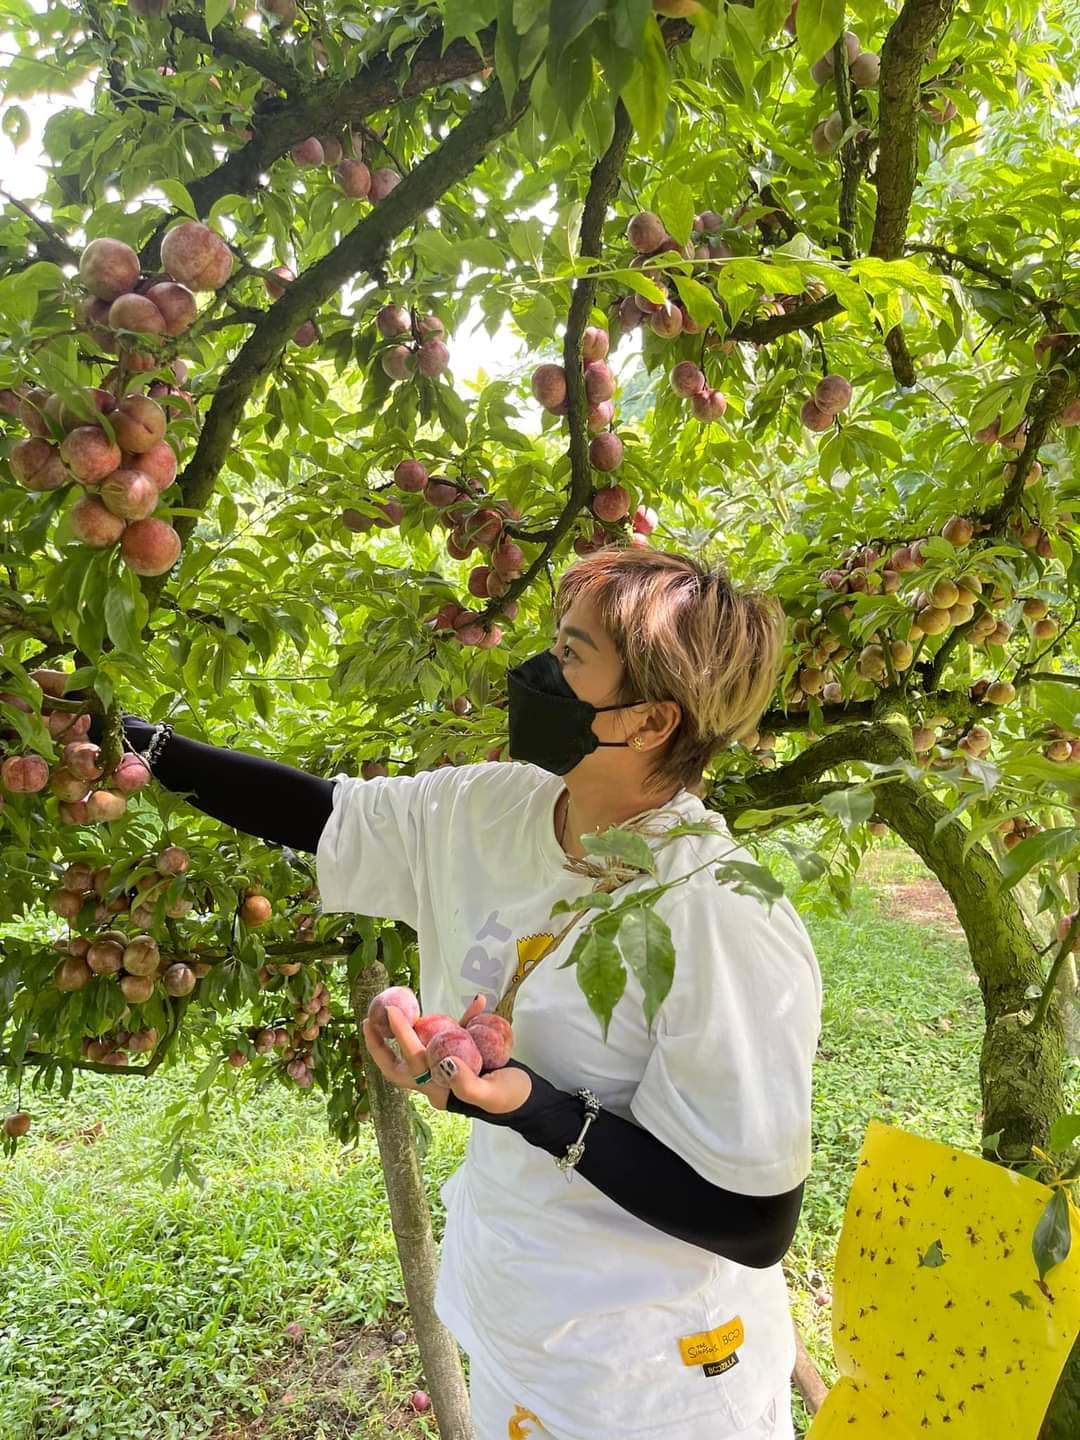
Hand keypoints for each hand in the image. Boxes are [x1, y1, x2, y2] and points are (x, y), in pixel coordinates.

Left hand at [362, 996, 532, 1115]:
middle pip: (399, 1066)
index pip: (413, 1062)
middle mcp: (438, 1079)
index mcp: (439, 1090)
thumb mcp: (493, 1094)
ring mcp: (448, 1067)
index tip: (394, 1012)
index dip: (401, 1036)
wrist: (530, 1099)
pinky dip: (463, 1018)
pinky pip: (455, 1036)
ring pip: (419, 1050)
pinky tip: (478, 1002)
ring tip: (392, 1011)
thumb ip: (468, 1085)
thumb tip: (446, 1062)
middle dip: (380, 1046)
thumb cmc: (511, 1099)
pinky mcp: (465, 1056)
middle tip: (368, 1021)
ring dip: (403, 1033)